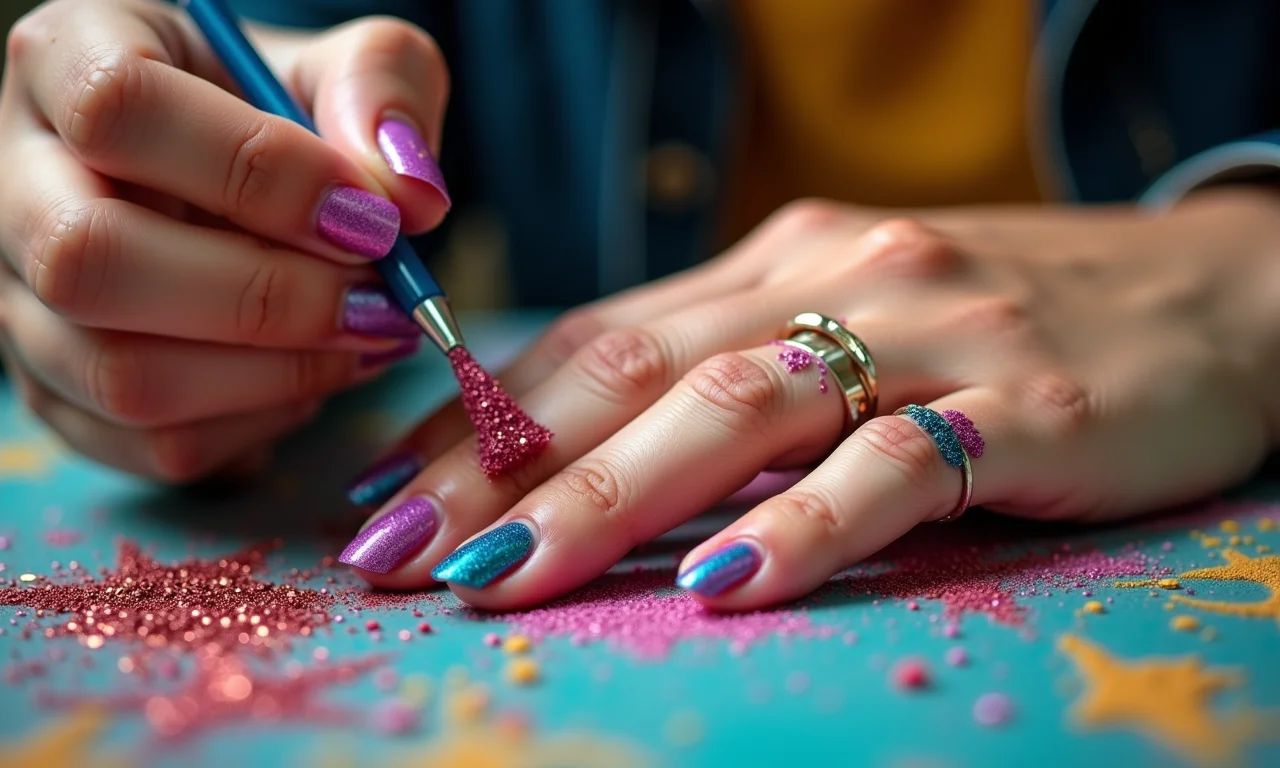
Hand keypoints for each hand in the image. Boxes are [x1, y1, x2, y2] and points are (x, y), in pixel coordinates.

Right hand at [0, 0, 450, 479]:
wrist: (249, 175)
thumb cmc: (289, 108)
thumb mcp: (344, 62)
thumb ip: (382, 92)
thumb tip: (411, 199)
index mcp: (69, 57)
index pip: (119, 110)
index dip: (258, 172)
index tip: (369, 217)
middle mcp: (17, 181)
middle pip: (92, 261)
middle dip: (268, 297)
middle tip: (379, 300)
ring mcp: (26, 299)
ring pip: (122, 375)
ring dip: (277, 375)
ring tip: (369, 337)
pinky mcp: (65, 392)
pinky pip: (157, 444)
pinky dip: (263, 425)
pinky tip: (318, 374)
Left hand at [341, 189, 1279, 610]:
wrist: (1212, 294)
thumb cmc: (1006, 321)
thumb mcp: (852, 320)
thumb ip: (738, 368)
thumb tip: (593, 448)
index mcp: (778, 263)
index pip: (599, 337)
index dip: (483, 417)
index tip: (393, 492)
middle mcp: (834, 277)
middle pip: (636, 372)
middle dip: (503, 468)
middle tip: (400, 552)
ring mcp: (931, 333)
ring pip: (739, 409)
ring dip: (612, 497)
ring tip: (512, 579)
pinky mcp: (1028, 403)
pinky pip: (896, 464)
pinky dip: (801, 527)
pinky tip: (726, 584)